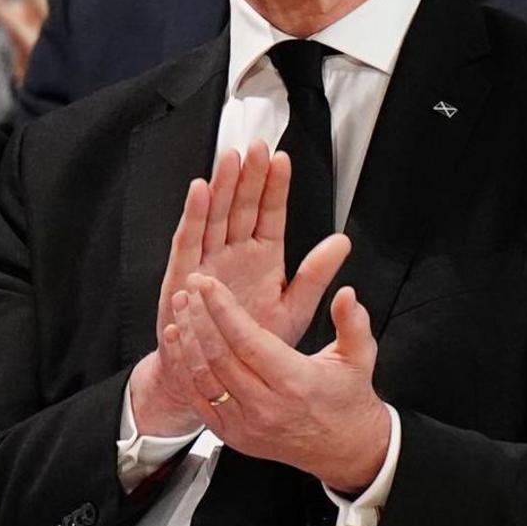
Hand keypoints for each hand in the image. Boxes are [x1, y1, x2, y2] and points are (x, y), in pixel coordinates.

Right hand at [125, 142, 348, 436]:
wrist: (220, 378)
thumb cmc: (254, 343)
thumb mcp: (295, 308)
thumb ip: (316, 274)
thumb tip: (343, 242)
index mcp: (262, 258)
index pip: (270, 214)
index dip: (275, 187)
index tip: (282, 160)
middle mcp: (234, 254)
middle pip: (242, 207)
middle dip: (249, 176)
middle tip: (256, 147)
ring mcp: (208, 262)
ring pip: (216, 216)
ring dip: (222, 186)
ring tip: (231, 159)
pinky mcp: (184, 276)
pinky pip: (189, 241)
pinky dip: (193, 216)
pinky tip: (200, 191)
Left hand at [161, 275, 393, 490]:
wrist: (343, 449)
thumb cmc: (348, 398)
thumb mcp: (359, 357)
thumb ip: (352, 322)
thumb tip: (346, 293)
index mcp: (294, 382)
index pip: (247, 340)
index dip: (223, 309)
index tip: (207, 283)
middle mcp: (266, 406)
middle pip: (219, 355)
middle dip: (199, 317)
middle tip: (189, 287)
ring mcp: (245, 424)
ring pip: (203, 377)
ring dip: (187, 340)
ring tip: (181, 308)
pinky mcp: (232, 435)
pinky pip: (198, 400)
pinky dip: (184, 370)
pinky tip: (179, 343)